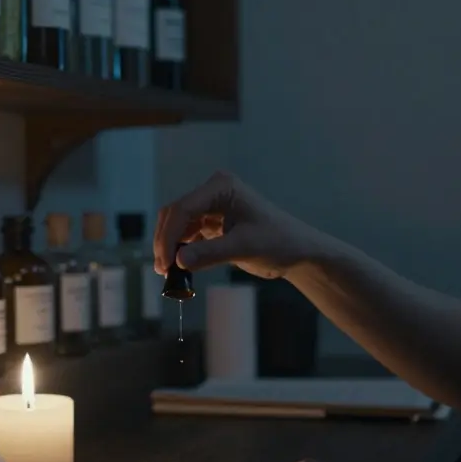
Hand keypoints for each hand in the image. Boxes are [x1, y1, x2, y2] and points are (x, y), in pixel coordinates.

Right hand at [153, 171, 324, 278]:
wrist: (297, 251)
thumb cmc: (278, 243)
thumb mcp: (244, 248)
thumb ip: (210, 253)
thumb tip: (178, 261)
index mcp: (221, 187)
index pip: (184, 208)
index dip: (169, 236)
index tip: (166, 263)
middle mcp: (213, 192)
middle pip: (175, 214)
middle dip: (166, 242)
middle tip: (163, 271)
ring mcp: (211, 206)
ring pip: (177, 225)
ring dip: (171, 247)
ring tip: (168, 274)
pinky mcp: (212, 222)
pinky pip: (187, 234)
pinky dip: (181, 250)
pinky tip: (178, 268)